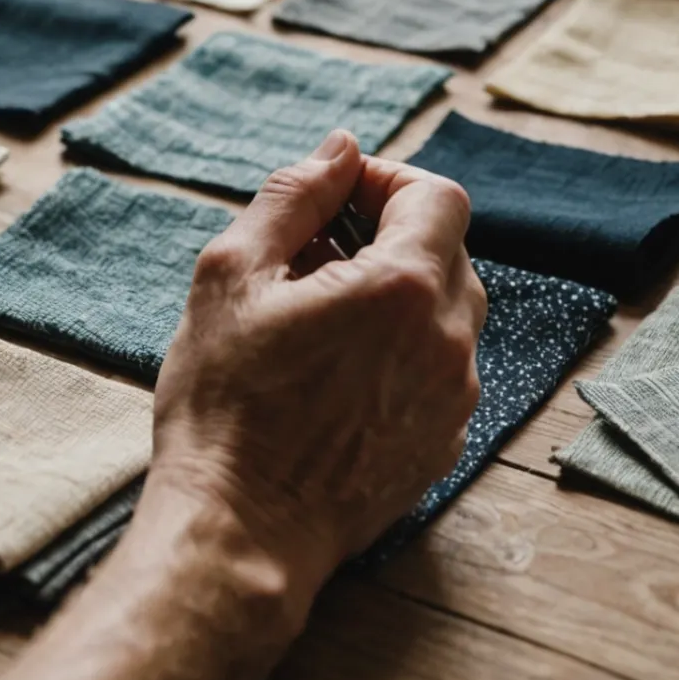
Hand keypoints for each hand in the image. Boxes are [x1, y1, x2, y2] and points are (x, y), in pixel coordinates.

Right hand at [149, 129, 485, 582]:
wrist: (242, 530)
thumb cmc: (225, 404)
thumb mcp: (231, 277)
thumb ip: (293, 198)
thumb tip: (339, 149)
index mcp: (403, 288)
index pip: (437, 196)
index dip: (385, 181)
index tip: (333, 196)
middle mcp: (448, 340)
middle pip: (447, 252)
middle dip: (386, 236)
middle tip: (309, 255)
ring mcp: (453, 398)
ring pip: (444, 313)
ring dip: (392, 295)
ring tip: (315, 317)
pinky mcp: (442, 443)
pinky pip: (437, 369)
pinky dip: (397, 351)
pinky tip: (331, 374)